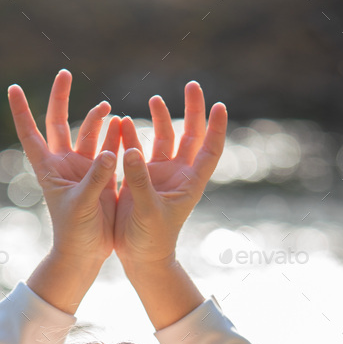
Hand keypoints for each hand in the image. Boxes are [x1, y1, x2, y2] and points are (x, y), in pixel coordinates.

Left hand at [7, 69, 120, 265]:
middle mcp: (63, 164)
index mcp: (48, 168)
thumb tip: (113, 152)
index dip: (21, 111)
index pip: (30, 133)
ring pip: (89, 134)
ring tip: (108, 108)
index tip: (13, 88)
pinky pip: (109, 149)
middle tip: (64, 73)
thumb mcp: (82, 204)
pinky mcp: (102, 177)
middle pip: (59, 123)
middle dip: (61, 99)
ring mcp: (83, 169)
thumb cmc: (74, 232)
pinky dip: (116, 136)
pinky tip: (123, 124)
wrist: (86, 254)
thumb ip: (97, 178)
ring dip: (97, 119)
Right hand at [114, 81, 226, 267]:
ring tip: (154, 98)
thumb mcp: (147, 209)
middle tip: (192, 85)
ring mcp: (159, 176)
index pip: (209, 149)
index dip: (216, 127)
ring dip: (161, 118)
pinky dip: (132, 135)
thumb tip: (131, 149)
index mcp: (189, 182)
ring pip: (164, 139)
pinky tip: (124, 122)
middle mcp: (178, 174)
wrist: (141, 258)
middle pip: (191, 135)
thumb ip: (139, 180)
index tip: (219, 105)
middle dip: (192, 110)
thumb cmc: (152, 239)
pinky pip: (138, 151)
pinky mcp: (140, 180)